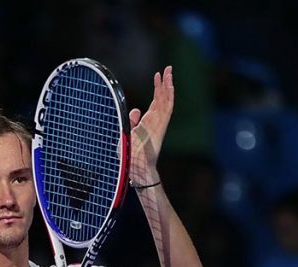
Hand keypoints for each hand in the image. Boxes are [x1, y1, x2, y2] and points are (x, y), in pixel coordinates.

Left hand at [128, 66, 173, 185]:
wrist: (135, 166)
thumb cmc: (130, 154)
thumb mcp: (127, 132)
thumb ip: (132, 121)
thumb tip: (136, 109)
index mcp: (148, 122)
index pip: (156, 102)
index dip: (157, 89)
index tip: (157, 76)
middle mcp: (155, 121)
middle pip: (163, 98)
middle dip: (165, 83)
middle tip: (168, 68)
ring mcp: (159, 123)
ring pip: (166, 100)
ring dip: (168, 86)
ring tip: (169, 72)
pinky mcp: (161, 126)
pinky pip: (167, 109)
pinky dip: (169, 97)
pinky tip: (170, 86)